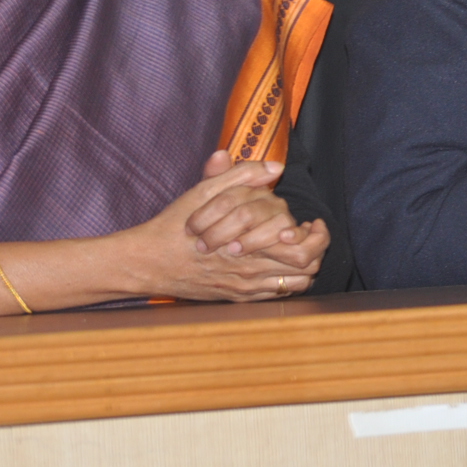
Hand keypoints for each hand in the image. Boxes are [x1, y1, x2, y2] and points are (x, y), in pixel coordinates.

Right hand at [129, 159, 329, 301]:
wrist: (150, 262)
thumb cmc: (177, 225)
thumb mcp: (205, 192)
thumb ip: (241, 176)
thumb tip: (274, 167)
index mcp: (251, 243)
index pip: (305, 249)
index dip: (317, 235)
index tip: (313, 222)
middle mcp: (253, 271)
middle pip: (307, 269)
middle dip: (316, 250)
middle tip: (310, 234)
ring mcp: (246, 288)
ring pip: (295, 285)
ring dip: (302, 267)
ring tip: (296, 248)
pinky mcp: (237, 298)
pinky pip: (276, 295)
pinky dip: (286, 280)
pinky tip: (277, 262)